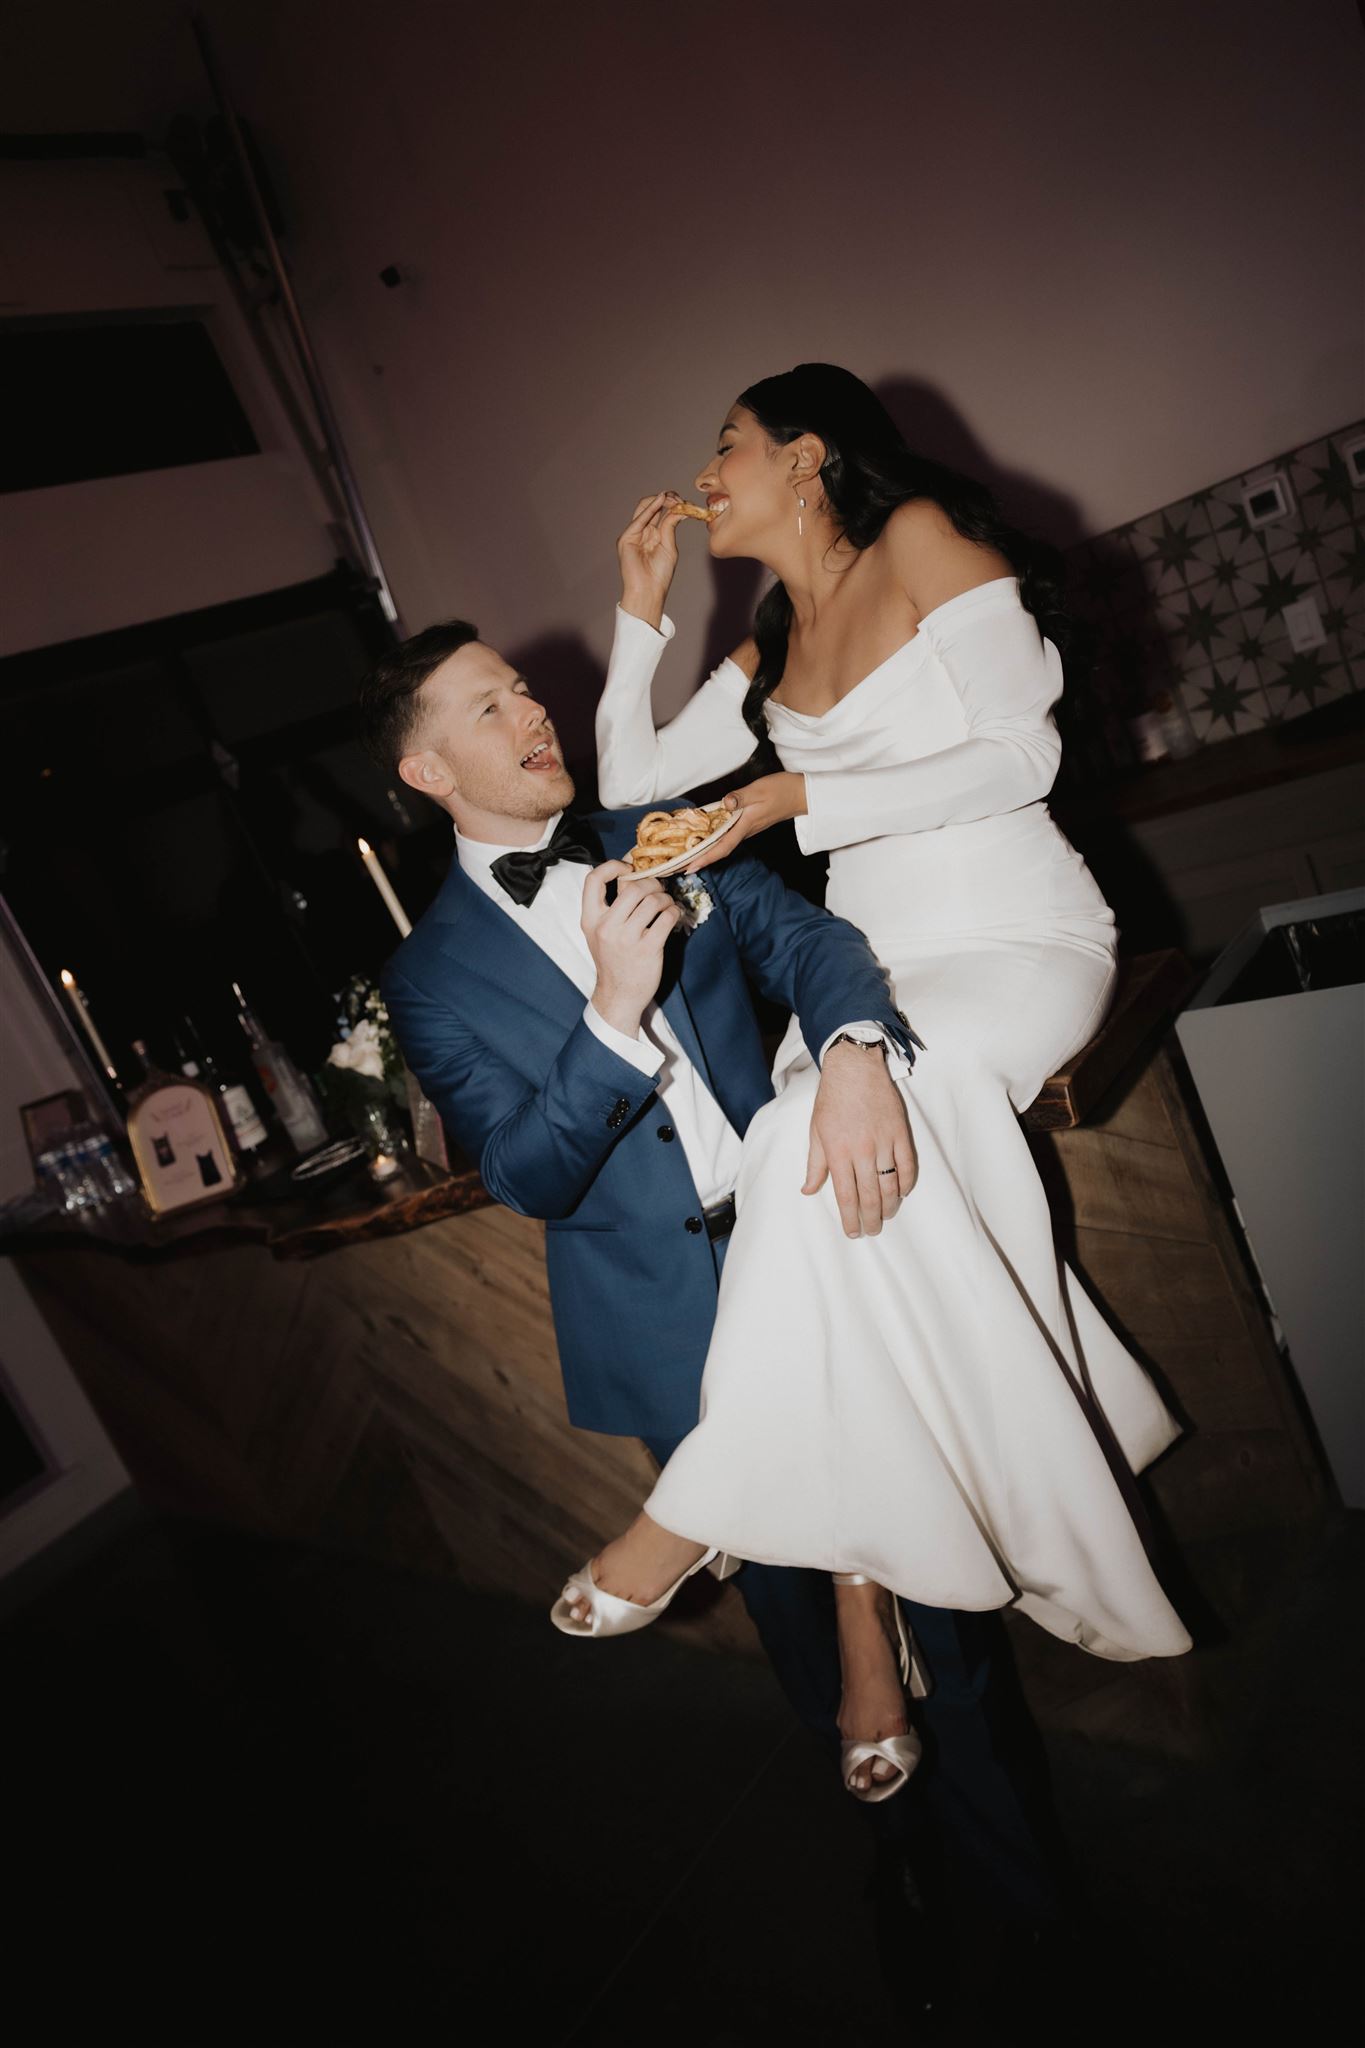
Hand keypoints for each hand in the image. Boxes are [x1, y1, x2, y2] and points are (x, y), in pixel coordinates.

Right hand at [581, 859, 680, 1035]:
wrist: (619, 995)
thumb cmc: (613, 960)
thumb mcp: (600, 932)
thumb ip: (609, 906)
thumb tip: (630, 871)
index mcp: (590, 919)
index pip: (593, 878)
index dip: (612, 865)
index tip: (628, 868)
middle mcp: (606, 926)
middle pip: (633, 886)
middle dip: (651, 882)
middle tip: (658, 889)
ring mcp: (627, 938)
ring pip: (653, 900)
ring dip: (666, 898)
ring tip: (666, 904)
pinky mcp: (648, 948)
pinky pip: (667, 917)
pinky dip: (674, 912)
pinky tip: (672, 916)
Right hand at [617, 492, 690, 628]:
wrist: (648, 591)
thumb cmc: (659, 575)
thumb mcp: (669, 546)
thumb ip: (670, 527)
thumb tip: (679, 509)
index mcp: (654, 534)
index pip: (662, 511)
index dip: (673, 504)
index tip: (687, 504)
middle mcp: (643, 531)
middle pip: (653, 506)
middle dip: (668, 499)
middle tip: (681, 500)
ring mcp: (633, 533)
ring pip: (644, 507)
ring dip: (660, 500)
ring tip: (674, 499)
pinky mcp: (626, 538)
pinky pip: (639, 519)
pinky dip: (651, 508)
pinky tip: (661, 501)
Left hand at [682, 773, 807, 872]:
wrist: (800, 794)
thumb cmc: (781, 790)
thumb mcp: (759, 790)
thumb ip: (741, 797)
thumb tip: (725, 803)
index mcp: (745, 825)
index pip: (722, 847)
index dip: (706, 858)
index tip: (690, 868)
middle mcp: (744, 831)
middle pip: (719, 851)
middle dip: (699, 860)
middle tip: (678, 868)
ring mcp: (746, 829)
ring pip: (722, 845)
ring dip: (704, 852)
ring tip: (686, 857)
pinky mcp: (748, 825)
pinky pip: (727, 837)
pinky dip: (714, 841)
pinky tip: (705, 839)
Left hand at [803, 1042, 917, 1237]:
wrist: (855, 1068)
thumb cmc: (832, 1099)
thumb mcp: (815, 1131)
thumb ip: (814, 1164)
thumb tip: (808, 1190)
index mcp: (838, 1152)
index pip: (846, 1196)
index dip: (850, 1219)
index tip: (853, 1232)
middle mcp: (862, 1151)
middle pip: (870, 1197)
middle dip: (871, 1219)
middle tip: (873, 1231)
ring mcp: (884, 1142)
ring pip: (891, 1185)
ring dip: (890, 1206)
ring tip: (887, 1216)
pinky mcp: (900, 1133)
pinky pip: (907, 1166)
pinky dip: (907, 1183)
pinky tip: (902, 1193)